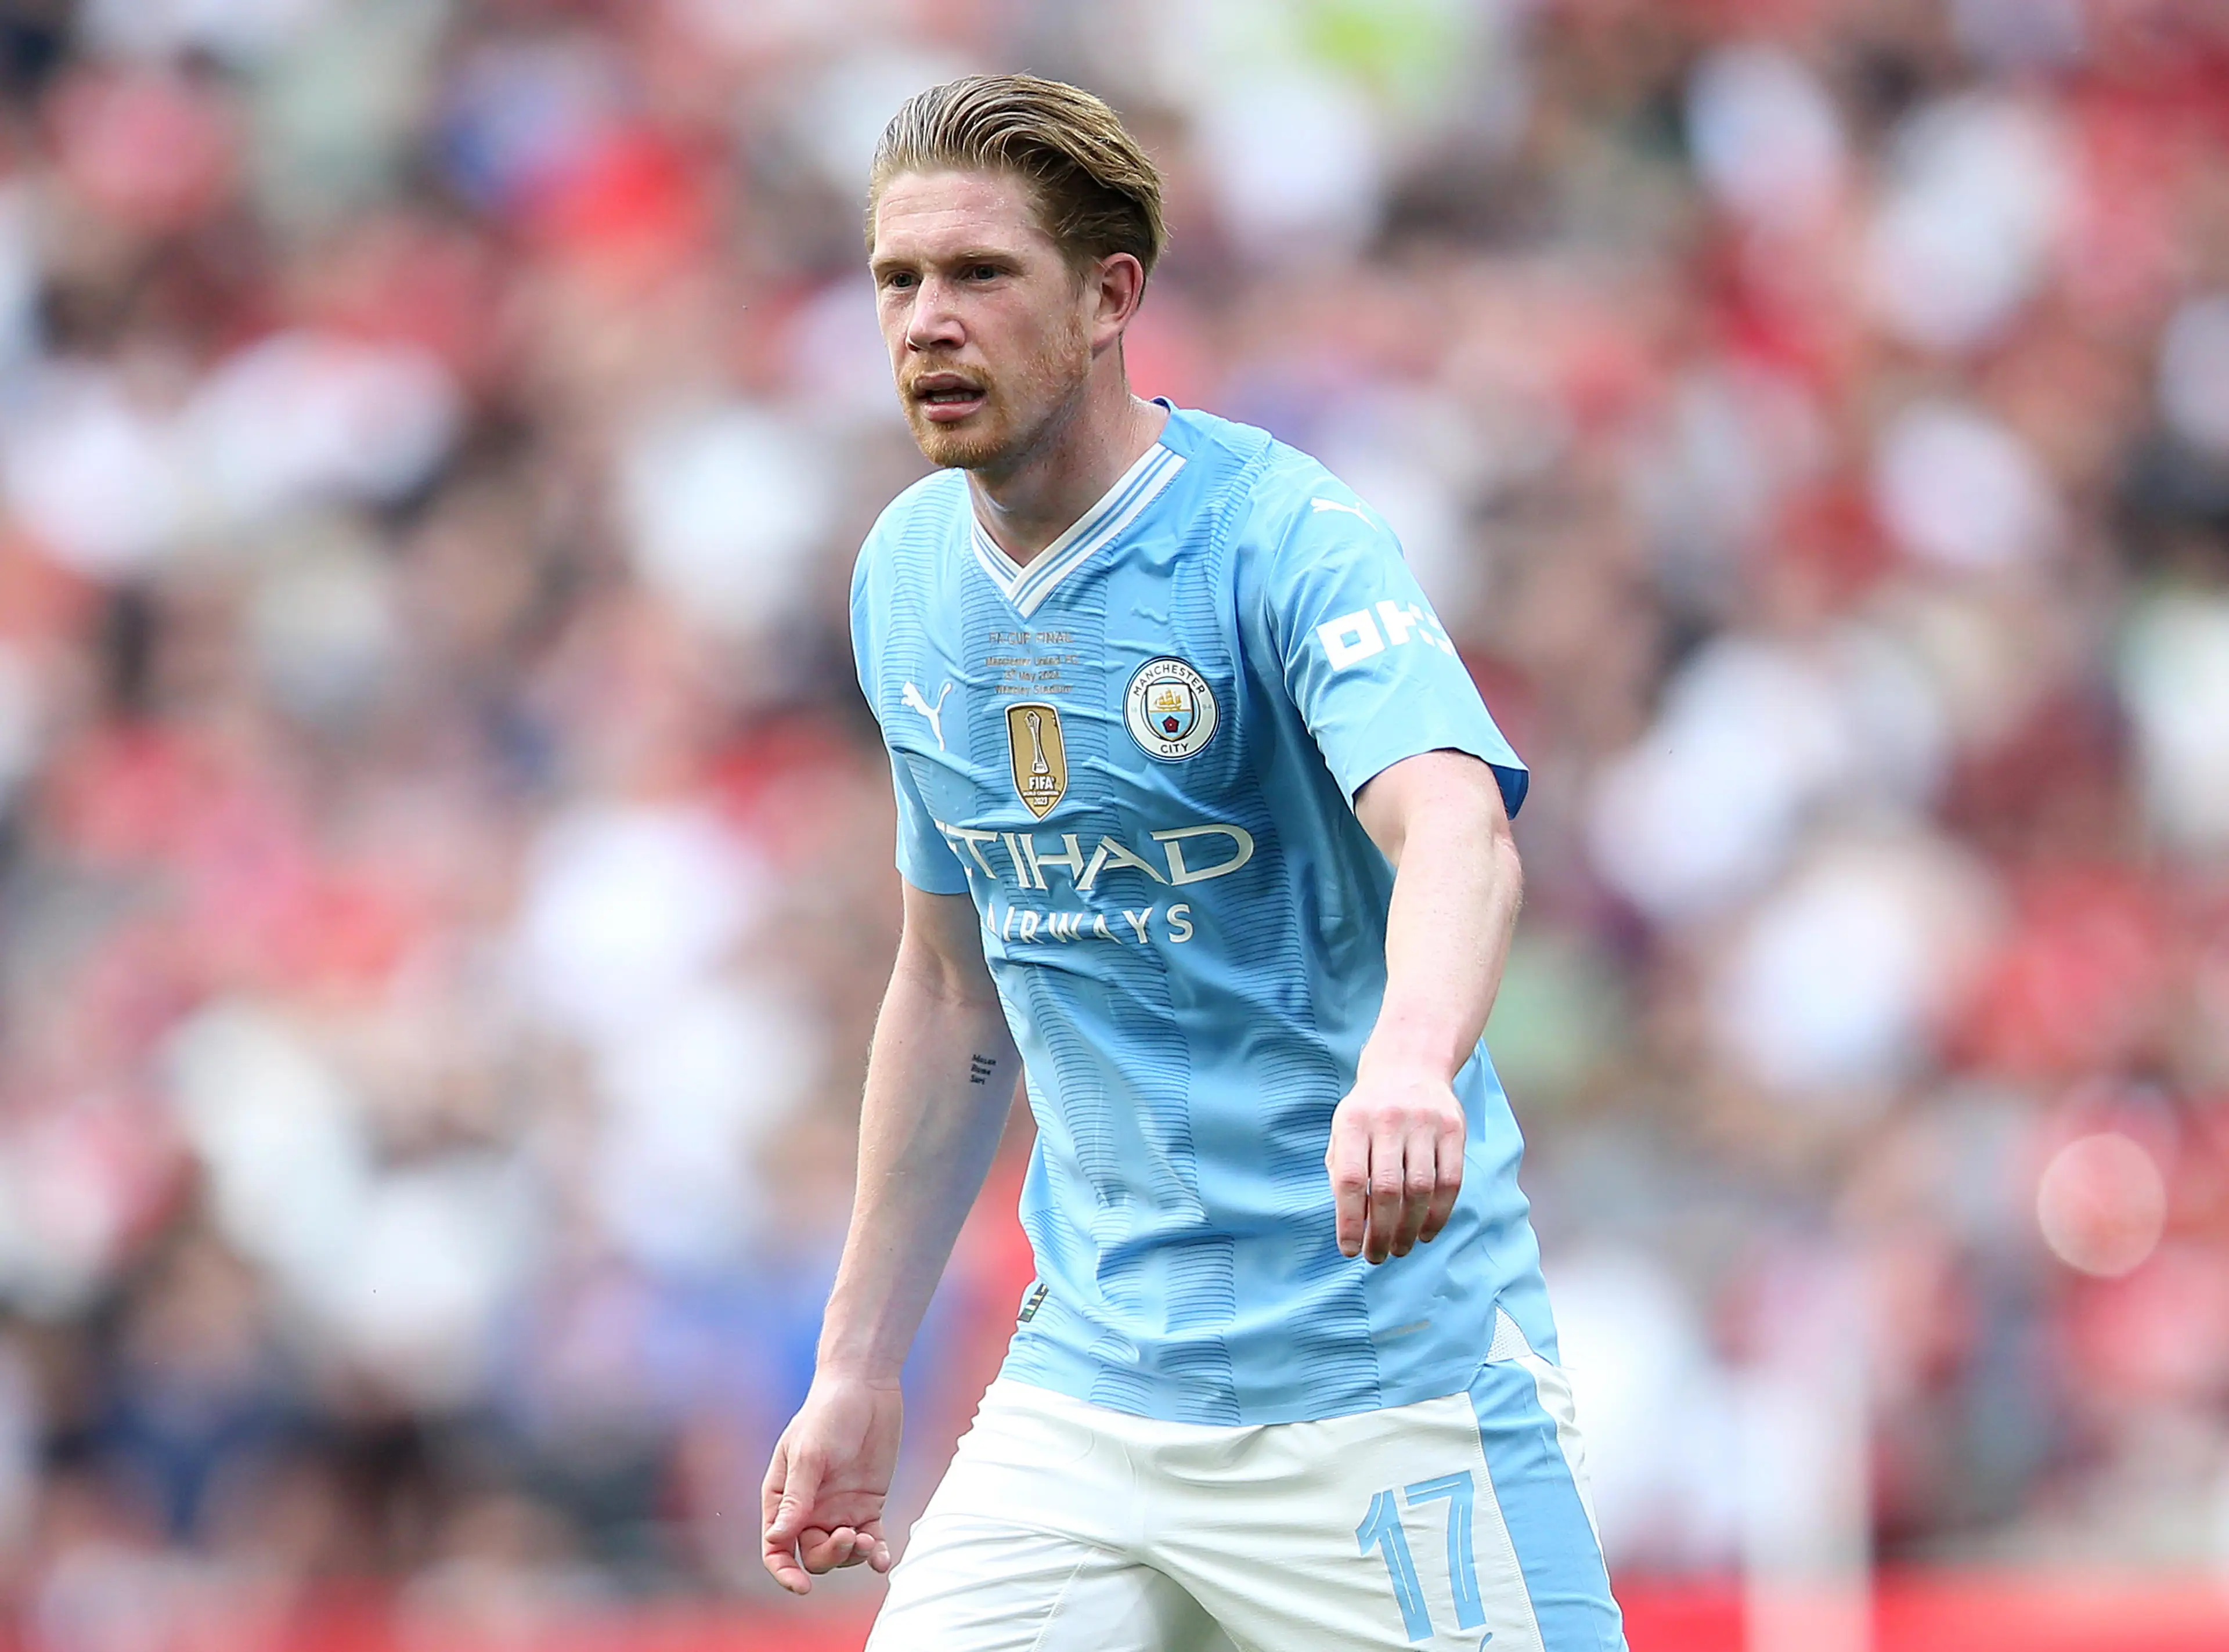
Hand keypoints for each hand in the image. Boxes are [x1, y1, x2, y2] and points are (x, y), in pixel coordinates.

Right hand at [761, 1374, 903, 1593]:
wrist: (864, 1387)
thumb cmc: (827, 1414)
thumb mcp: (809, 1454)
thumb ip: (797, 1497)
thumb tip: (777, 1539)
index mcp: (783, 1498)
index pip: (777, 1547)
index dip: (784, 1572)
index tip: (801, 1587)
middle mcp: (809, 1509)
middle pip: (813, 1555)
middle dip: (830, 1556)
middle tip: (849, 1536)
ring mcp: (839, 1508)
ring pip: (842, 1553)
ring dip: (854, 1556)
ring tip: (868, 1541)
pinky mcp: (868, 1504)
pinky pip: (870, 1540)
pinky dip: (876, 1554)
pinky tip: (883, 1559)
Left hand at [1325, 1065, 1464, 1264]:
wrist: (1409, 1065)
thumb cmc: (1369, 1112)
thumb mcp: (1343, 1131)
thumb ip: (1343, 1173)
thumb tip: (1354, 1226)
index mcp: (1353, 1121)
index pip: (1351, 1179)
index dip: (1350, 1220)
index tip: (1350, 1250)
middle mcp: (1389, 1120)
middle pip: (1388, 1189)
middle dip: (1382, 1232)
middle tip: (1377, 1256)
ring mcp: (1425, 1123)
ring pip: (1421, 1189)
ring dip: (1410, 1228)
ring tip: (1401, 1249)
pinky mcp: (1454, 1129)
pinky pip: (1450, 1181)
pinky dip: (1439, 1214)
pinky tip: (1426, 1231)